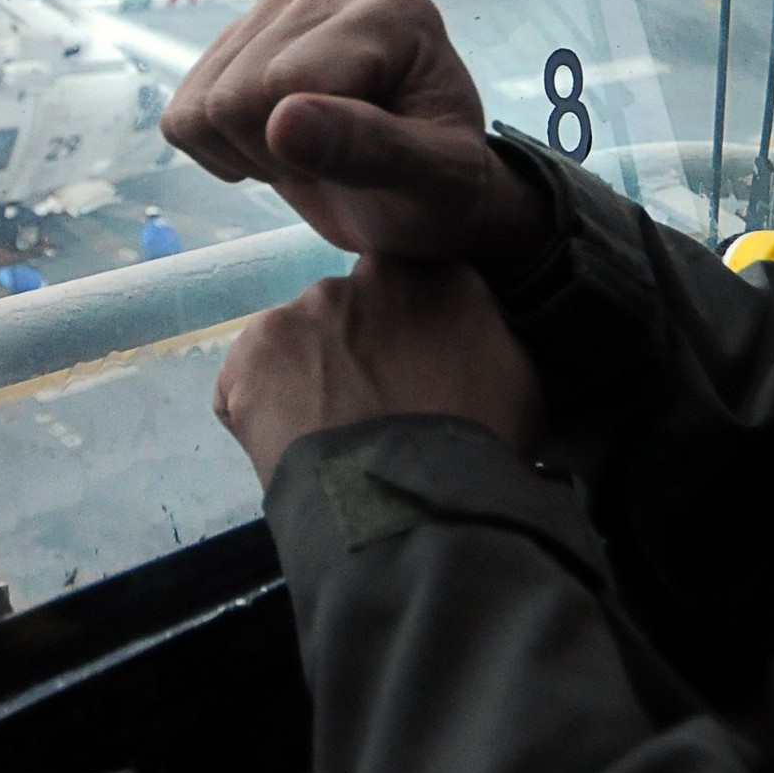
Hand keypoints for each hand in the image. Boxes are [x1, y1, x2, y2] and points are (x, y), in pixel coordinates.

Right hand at [161, 0, 548, 264]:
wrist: (414, 196)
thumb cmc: (437, 188)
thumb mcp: (434, 181)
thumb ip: (371, 148)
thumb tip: (284, 118)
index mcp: (393, 9)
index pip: (282, 83)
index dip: (307, 149)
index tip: (367, 162)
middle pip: (234, 96)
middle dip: (278, 155)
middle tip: (338, 164)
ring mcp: (277, 8)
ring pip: (199, 106)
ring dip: (249, 155)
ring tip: (313, 155)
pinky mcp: (236, 41)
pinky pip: (178, 114)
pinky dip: (218, 151)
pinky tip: (276, 147)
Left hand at [213, 255, 542, 487]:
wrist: (409, 500)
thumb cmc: (478, 446)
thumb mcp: (524, 380)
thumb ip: (494, 339)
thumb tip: (478, 344)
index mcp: (438, 272)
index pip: (416, 297)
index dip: (411, 341)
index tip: (415, 381)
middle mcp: (368, 274)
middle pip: (354, 313)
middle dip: (358, 352)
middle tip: (371, 410)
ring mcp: (306, 309)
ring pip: (301, 343)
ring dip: (310, 378)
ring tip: (328, 437)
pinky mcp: (254, 351)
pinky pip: (249, 380)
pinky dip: (260, 410)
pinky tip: (289, 447)